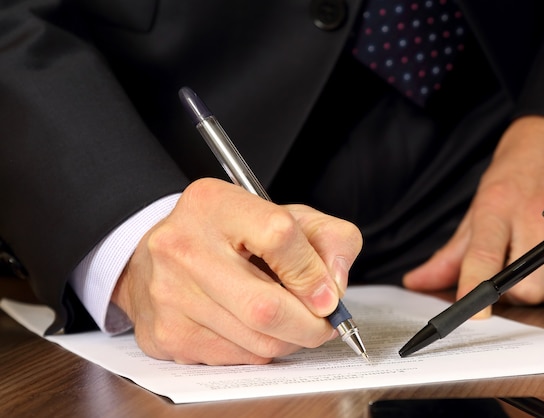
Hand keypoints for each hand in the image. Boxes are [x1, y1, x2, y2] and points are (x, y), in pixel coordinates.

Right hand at [111, 178, 361, 364]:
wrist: (159, 256)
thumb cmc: (227, 235)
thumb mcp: (282, 215)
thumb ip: (327, 238)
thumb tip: (334, 287)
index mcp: (214, 205)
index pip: (279, 236)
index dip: (314, 273)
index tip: (328, 293)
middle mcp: (183, 248)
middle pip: (266, 307)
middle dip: (310, 325)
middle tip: (323, 323)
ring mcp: (170, 295)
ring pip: (256, 341)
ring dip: (289, 340)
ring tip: (289, 321)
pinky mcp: (167, 335)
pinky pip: (237, 359)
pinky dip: (260, 349)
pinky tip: (253, 328)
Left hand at [403, 115, 543, 315]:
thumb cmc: (509, 181)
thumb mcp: (475, 212)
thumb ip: (449, 255)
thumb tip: (417, 282)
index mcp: (494, 210)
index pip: (482, 256)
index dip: (477, 287)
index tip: (476, 315)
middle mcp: (532, 215)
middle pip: (528, 289)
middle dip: (519, 297)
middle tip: (515, 277)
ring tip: (541, 269)